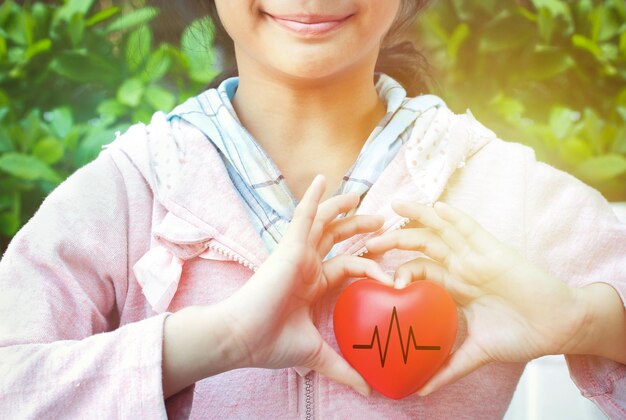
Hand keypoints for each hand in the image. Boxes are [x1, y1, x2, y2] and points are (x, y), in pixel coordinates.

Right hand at [221, 175, 391, 395]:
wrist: (244, 338)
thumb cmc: (271, 343)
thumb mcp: (317, 354)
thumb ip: (343, 367)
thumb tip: (368, 391)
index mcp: (312, 283)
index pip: (346, 264)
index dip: (369, 263)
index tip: (391, 272)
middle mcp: (306, 264)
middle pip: (337, 238)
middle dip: (358, 227)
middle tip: (382, 222)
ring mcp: (297, 253)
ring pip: (323, 222)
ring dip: (343, 209)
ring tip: (363, 199)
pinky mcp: (289, 247)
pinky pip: (303, 216)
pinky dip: (312, 198)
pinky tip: (322, 179)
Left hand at [365, 200, 585, 395]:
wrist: (559, 327)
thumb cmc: (521, 336)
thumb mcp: (477, 352)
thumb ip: (450, 366)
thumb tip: (422, 391)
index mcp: (454, 285)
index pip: (417, 268)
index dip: (394, 267)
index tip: (370, 272)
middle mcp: (461, 267)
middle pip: (422, 246)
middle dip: (395, 239)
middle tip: (369, 239)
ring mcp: (476, 257)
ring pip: (442, 231)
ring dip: (418, 217)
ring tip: (395, 205)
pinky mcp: (494, 251)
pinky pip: (471, 229)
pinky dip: (453, 217)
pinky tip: (436, 207)